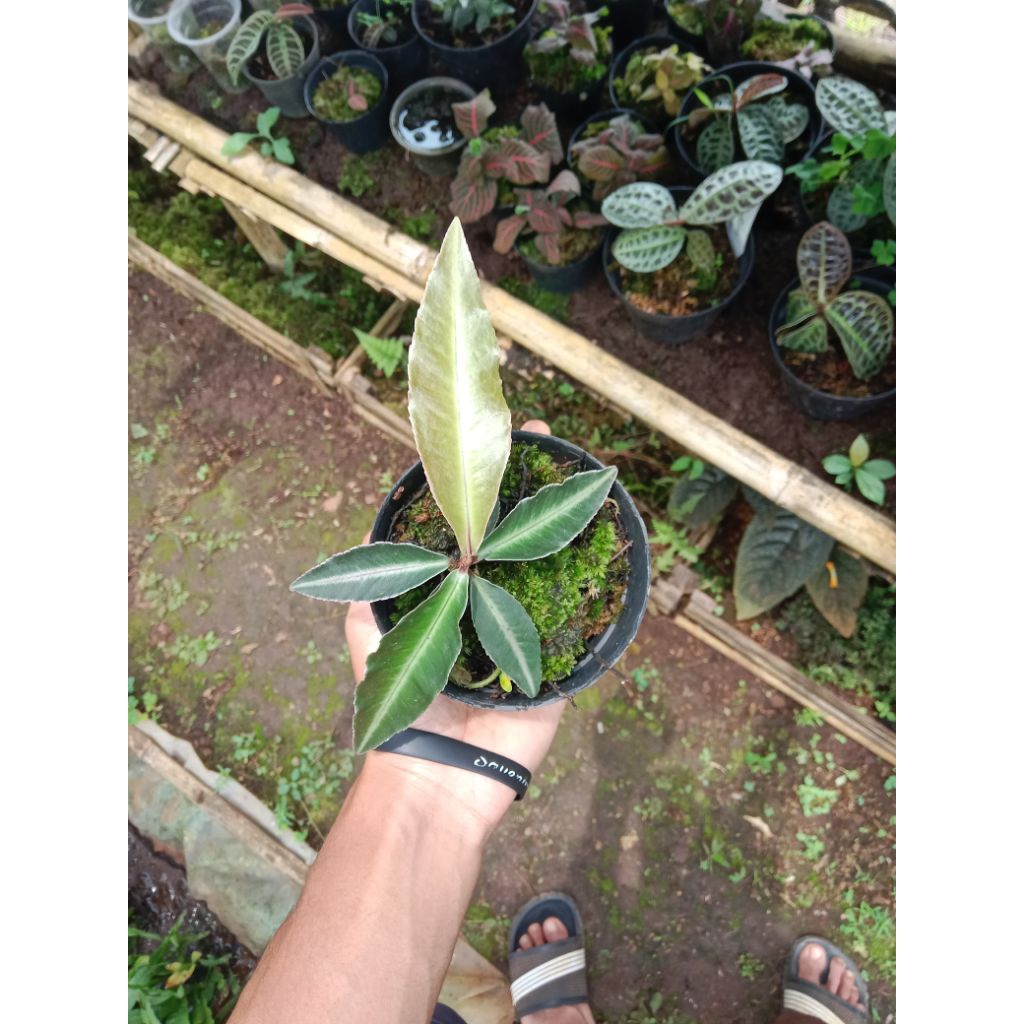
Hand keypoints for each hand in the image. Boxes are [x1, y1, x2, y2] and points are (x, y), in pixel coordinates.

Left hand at [346, 420, 564, 832]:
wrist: (441, 775)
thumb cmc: (402, 704)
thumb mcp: (369, 633)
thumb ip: (372, 584)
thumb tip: (376, 527)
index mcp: (451, 594)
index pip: (470, 527)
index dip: (483, 486)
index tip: (493, 443)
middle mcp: (492, 602)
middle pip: (515, 534)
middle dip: (529, 485)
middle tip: (543, 438)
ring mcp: (531, 628)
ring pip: (554, 565)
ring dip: (567, 518)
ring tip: (580, 471)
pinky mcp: (563, 661)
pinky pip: (585, 617)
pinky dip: (599, 580)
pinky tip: (608, 536)